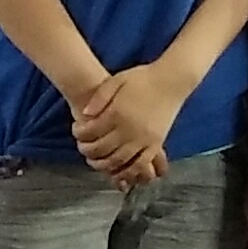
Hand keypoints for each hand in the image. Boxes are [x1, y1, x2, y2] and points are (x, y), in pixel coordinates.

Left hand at [71, 65, 183, 180]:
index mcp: (118, 113)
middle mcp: (130, 129)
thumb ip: (99, 97)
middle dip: (88, 151)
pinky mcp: (156, 143)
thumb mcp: (117, 80)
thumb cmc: (143, 78)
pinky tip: (119, 170)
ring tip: (96, 160)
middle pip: (103, 148)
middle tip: (82, 147)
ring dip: (104, 164)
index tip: (76, 130)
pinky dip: (127, 170)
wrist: (171, 80)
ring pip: (119, 160)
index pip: (92, 131)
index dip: (80, 133)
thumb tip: (85, 113)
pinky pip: (140, 163)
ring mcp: (144, 139)